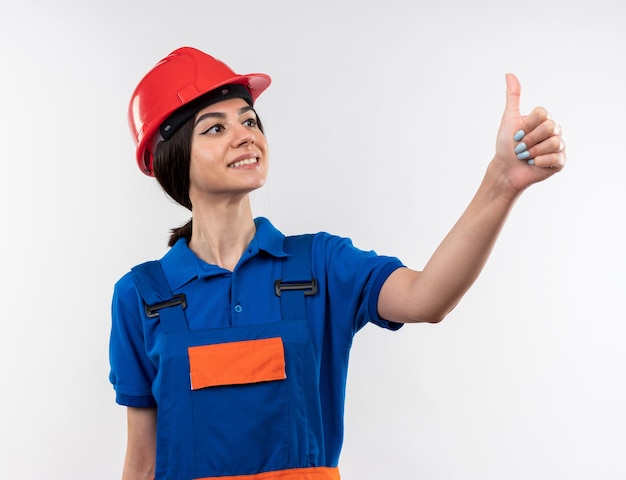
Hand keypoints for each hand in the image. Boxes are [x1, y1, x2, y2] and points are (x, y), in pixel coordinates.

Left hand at [493, 73, 565, 192]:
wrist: (505, 169)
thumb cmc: (506, 145)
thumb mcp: (509, 119)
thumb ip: (513, 97)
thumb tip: (509, 74)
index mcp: (543, 119)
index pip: (542, 114)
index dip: (526, 126)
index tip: (516, 135)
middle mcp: (554, 130)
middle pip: (549, 127)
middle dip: (529, 140)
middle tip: (520, 148)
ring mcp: (559, 146)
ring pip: (554, 142)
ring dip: (533, 152)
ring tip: (526, 156)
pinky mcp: (560, 161)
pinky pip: (556, 158)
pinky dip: (540, 162)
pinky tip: (533, 164)